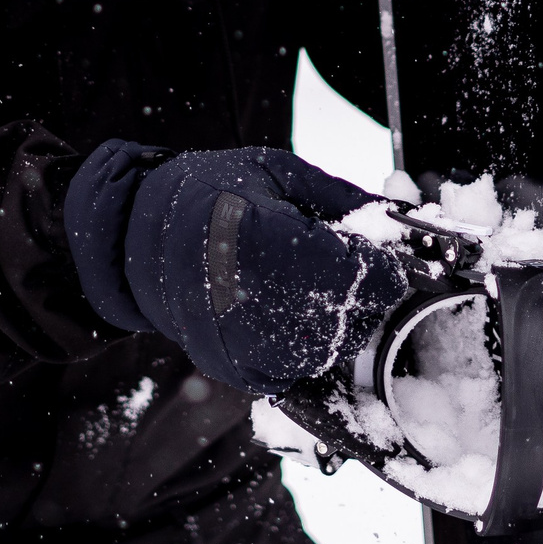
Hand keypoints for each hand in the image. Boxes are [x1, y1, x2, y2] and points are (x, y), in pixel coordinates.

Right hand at [63, 143, 409, 395]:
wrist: (137, 238)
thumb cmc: (212, 193)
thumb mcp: (280, 173)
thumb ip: (344, 201)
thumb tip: (404, 221)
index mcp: (259, 237)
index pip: (353, 273)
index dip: (383, 269)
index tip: (396, 260)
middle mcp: (245, 298)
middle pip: (347, 316)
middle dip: (367, 295)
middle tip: (361, 272)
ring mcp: (237, 343)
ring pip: (328, 349)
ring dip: (343, 322)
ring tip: (323, 287)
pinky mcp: (234, 370)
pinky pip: (298, 368)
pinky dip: (312, 343)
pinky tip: (298, 311)